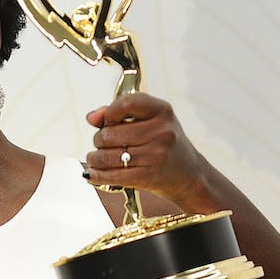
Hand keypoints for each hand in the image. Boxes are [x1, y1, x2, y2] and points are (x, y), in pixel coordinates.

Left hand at [84, 92, 208, 209]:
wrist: (187, 174)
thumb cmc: (162, 143)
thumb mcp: (149, 120)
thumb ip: (118, 113)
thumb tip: (91, 117)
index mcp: (162, 110)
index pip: (126, 103)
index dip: (109, 113)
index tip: (106, 121)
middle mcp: (162, 131)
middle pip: (109, 134)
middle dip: (98, 140)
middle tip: (102, 144)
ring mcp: (157, 154)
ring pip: (107, 156)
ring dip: (95, 158)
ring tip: (96, 159)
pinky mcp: (150, 176)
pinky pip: (113, 176)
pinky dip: (97, 175)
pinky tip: (93, 173)